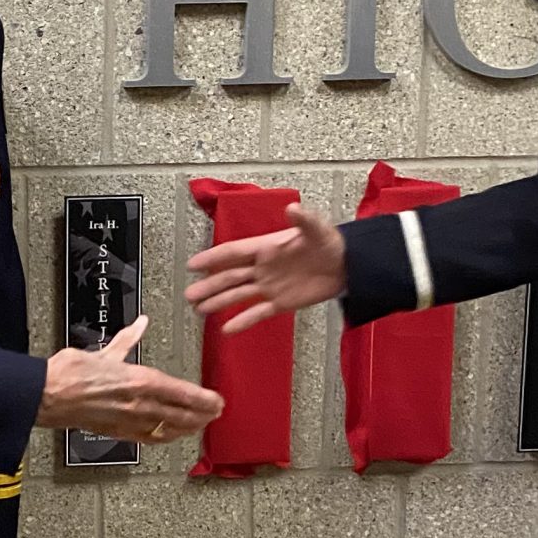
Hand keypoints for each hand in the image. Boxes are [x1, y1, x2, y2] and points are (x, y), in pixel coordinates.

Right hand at [35, 315, 221, 443]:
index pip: (184, 394)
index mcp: (140, 381)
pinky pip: (149, 437)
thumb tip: (140, 325)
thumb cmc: (70, 374)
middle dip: (203, 415)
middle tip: (216, 413)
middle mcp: (140, 404)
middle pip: (182, 415)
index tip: (217, 400)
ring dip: (189, 428)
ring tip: (200, 425)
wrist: (47, 395)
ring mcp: (130, 421)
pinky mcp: (118, 432)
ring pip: (169, 429)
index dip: (205, 400)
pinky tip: (170, 436)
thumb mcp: (106, 352)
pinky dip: (165, 437)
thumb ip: (128, 341)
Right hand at [185, 200, 347, 334]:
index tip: (192, 264)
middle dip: (209, 285)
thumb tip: (292, 208)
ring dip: (219, 302)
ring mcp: (270, 286)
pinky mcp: (282, 302)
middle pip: (230, 277)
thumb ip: (303, 220)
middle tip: (189, 295)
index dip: (212, 258)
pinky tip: (227, 329)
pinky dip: (243, 321)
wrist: (348, 265)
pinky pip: (258, 312)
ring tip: (199, 310)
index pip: (233, 253)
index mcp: (266, 248)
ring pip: (238, 295)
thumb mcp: (318, 229)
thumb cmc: (331, 243)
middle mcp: (263, 268)